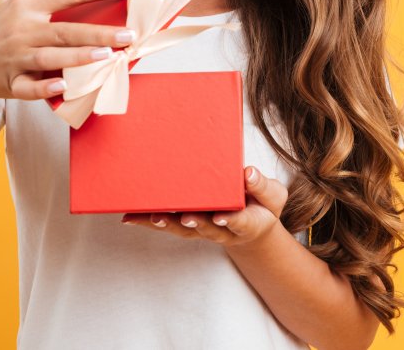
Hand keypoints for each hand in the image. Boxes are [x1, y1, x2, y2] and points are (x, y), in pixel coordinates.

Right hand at [0, 0, 138, 105]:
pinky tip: (64, 84)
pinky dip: (45, 87)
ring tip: (110, 56)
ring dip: (80, 57)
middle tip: (129, 34)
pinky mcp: (10, 83)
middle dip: (99, 32)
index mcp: (27, 3)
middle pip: (66, 29)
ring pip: (51, 57)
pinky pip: (29, 88)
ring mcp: (15, 57)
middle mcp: (22, 28)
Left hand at [121, 166, 288, 248]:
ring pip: (183, 229)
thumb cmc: (262, 205)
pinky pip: (168, 223)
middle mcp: (222, 229)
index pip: (240, 222)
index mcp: (247, 222)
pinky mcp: (187, 224)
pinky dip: (148, 221)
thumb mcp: (273, 196)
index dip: (231, 220)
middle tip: (184, 217)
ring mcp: (203, 228)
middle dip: (194, 223)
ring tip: (152, 217)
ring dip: (168, 224)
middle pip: (206, 229)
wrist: (253, 225)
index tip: (222, 217)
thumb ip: (262, 187)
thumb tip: (248, 173)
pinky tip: (130, 217)